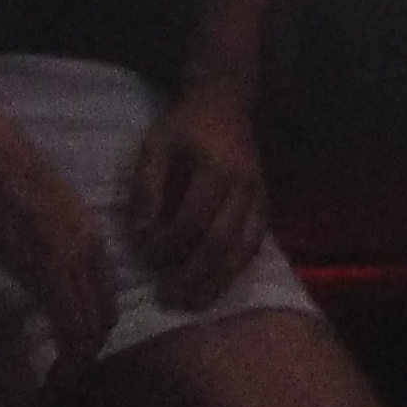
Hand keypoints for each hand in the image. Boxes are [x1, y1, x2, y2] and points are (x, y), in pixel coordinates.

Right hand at [0, 111, 117, 379]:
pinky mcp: (47, 274)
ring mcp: (70, 264)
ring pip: (90, 327)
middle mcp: (89, 253)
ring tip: (64, 382)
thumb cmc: (10, 180)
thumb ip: (55, 240)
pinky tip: (57, 372)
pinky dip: (68, 357)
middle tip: (71, 372)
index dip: (97, 326)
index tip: (78, 347)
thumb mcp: (46, 213)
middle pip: (105, 315)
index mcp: (90, 237)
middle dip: (92, 350)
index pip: (106, 295)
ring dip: (80, 361)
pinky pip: (69, 326)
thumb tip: (47, 262)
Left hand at [124, 88, 267, 310]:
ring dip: (217, 282)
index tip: (145, 254)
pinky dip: (236, 270)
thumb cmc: (185, 125)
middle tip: (167, 299)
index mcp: (217, 168)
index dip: (167, 244)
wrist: (226, 102)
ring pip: (243, 251)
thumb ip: (146, 185)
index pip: (192, 220)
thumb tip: (140, 230)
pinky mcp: (266, 206)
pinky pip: (255, 246)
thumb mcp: (156, 143)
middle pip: (221, 243)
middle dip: (193, 276)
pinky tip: (216, 286)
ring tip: (192, 304)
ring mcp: (260, 198)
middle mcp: (244, 187)